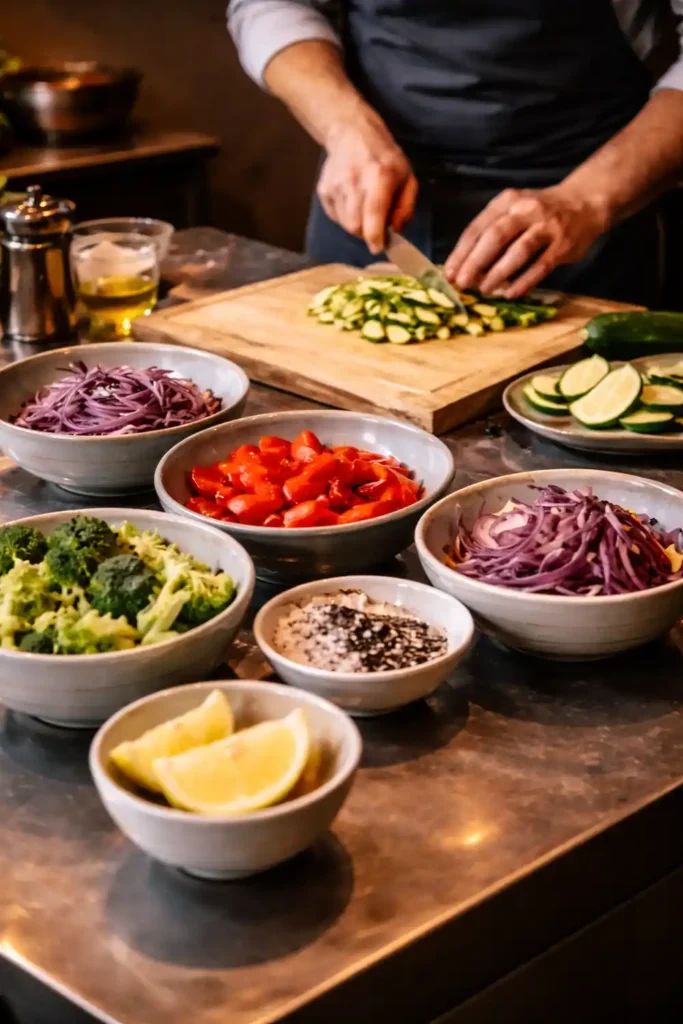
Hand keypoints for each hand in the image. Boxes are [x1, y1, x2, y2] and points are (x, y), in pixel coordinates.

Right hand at [318, 115, 417, 253]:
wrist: (352, 133)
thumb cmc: (384, 158)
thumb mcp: (407, 177)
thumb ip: (405, 207)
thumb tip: (395, 231)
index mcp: (379, 176)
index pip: (373, 215)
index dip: (375, 236)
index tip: (378, 247)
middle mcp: (353, 181)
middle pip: (355, 226)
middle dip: (367, 233)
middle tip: (376, 226)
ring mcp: (335, 186)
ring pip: (344, 224)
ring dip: (357, 225)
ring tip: (364, 208)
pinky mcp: (324, 190)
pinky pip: (336, 217)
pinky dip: (346, 217)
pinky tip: (353, 201)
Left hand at [444, 185, 609, 297]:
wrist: (584, 202)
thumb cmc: (539, 212)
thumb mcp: (512, 210)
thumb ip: (490, 232)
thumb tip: (464, 265)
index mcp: (506, 202)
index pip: (478, 227)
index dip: (461, 252)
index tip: (449, 273)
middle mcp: (526, 210)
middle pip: (495, 237)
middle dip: (475, 262)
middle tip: (462, 283)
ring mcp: (546, 227)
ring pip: (518, 251)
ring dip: (498, 272)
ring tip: (484, 289)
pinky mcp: (562, 245)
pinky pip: (541, 266)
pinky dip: (525, 281)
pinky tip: (510, 293)